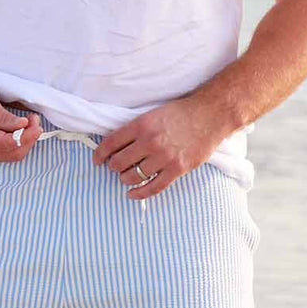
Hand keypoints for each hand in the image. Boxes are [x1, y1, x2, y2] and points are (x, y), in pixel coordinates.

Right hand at [0, 85, 41, 161]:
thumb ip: (5, 117)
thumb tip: (24, 126)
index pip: (9, 144)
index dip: (27, 135)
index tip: (35, 121)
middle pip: (14, 153)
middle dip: (29, 138)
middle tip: (34, 121)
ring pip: (13, 155)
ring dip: (26, 141)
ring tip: (29, 124)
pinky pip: (8, 154)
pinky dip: (19, 143)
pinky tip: (20, 130)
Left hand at [92, 98, 228, 198]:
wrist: (209, 115)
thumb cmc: (180, 113)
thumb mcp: (152, 114)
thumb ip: (134, 129)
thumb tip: (114, 145)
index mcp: (141, 125)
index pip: (110, 144)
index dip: (99, 154)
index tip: (97, 160)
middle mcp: (150, 142)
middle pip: (119, 163)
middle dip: (114, 167)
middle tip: (116, 167)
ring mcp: (164, 157)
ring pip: (133, 177)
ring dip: (126, 179)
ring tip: (127, 176)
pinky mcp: (177, 169)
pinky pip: (153, 187)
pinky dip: (140, 193)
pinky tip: (132, 194)